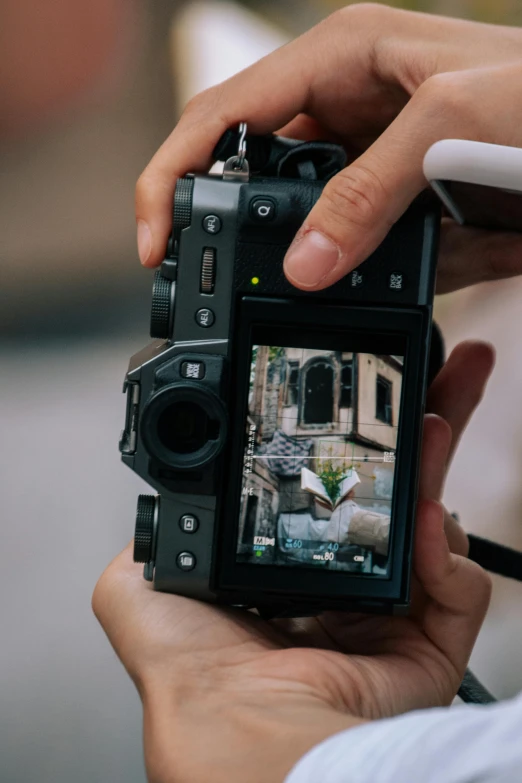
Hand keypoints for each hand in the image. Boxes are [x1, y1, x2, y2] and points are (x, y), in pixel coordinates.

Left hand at [93, 341, 493, 782]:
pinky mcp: (428, 646)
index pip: (333, 490)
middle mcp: (342, 590)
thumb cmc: (191, 667)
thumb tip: (170, 502)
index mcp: (288, 572)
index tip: (365, 402)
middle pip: (394, 492)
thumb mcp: (141, 582)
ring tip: (435, 421)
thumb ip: (158, 533)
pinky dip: (449, 552)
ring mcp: (389, 617)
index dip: (354, 444)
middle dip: (420, 430)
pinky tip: (427, 528)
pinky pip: (459, 587)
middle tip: (445, 373)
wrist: (242, 725)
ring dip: (437, 466)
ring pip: (434, 525)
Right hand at [135, 5, 521, 292]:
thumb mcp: (453, 123)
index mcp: (341, 59)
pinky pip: (368, 252)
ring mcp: (375, 164)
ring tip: (356, 270)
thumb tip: (302, 264)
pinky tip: (409, 270)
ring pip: (313, 227)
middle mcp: (349, 109)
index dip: (173, 176)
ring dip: (322, 262)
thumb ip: (369, 192)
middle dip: (249, 229)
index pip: (223, 116)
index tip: (155, 241)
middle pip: (258, 178)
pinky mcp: (404, 207)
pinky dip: (379, 277)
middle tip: (249, 276)